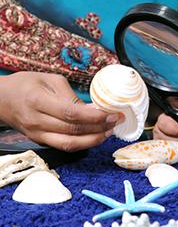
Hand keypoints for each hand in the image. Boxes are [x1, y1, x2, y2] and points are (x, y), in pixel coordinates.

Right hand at [0, 72, 123, 151]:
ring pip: (69, 144)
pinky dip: (82, 144)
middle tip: (117, 121)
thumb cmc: (26, 83)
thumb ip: (71, 95)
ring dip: (93, 140)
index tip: (112, 113)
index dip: (94, 117)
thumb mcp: (49, 80)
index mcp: (39, 101)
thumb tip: (93, 109)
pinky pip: (64, 146)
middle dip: (99, 128)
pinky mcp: (40, 141)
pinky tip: (95, 136)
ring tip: (109, 131)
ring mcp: (38, 134)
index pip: (72, 114)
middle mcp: (38, 121)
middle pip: (73, 131)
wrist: (1, 99)